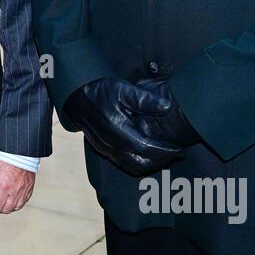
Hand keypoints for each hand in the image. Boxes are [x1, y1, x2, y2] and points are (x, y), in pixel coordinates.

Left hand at [0, 157, 34, 213]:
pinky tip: (11, 197)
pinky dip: (16, 202)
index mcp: (4, 186)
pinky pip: (24, 201)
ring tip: (1, 200)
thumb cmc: (3, 155)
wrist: (18, 148)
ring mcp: (24, 189)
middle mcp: (15, 190)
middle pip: (5, 209)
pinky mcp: (29, 187)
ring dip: (7, 206)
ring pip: (15, 207)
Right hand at [65, 77, 196, 175]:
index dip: (164, 151)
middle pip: (140, 163)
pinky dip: (138, 163)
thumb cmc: (100, 91)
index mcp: (118, 130)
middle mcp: (111, 144)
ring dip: (150, 165)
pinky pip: (123, 162)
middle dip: (160, 161)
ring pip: (131, 166)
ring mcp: (106, 149)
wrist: (76, 96)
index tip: (179, 149)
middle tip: (176, 155)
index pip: (146, 148)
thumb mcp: (123, 89)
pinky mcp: (103, 149)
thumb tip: (167, 107)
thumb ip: (145, 99)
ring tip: (164, 157)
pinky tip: (146, 155)